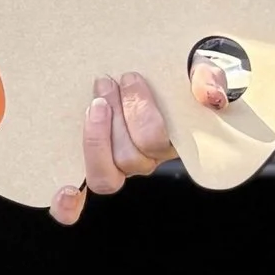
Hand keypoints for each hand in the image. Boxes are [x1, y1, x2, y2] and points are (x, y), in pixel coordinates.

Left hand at [49, 68, 199, 224]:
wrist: (155, 75)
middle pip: (128, 158)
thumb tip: (208, 95)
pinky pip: (81, 202)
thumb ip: (210, 78)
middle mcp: (146, 160)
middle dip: (115, 116)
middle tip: (107, 83)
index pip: (155, 142)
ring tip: (95, 103)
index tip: (130, 78)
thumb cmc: (177, 75)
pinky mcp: (94, 167)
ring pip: (105, 175)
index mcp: (173, 142)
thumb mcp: (202, 68)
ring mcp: (118, 166)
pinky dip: (69, 205)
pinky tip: (64, 190)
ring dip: (95, 139)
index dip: (140, 113)